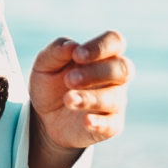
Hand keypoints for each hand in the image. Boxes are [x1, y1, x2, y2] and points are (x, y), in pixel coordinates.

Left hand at [29, 31, 132, 150]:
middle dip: (96, 72)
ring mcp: (115, 102)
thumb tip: (72, 45)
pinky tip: (86, 121)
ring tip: (68, 99)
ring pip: (114, 98)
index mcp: (101, 56)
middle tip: (69, 80)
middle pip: (123, 69)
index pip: (115, 41)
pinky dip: (99, 122)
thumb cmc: (51, 84)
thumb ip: (56, 51)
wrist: (45, 117)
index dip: (100, 46)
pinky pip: (112, 124)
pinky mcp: (110, 125)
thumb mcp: (44, 65)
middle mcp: (113, 77)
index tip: (77, 55)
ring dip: (90, 98)